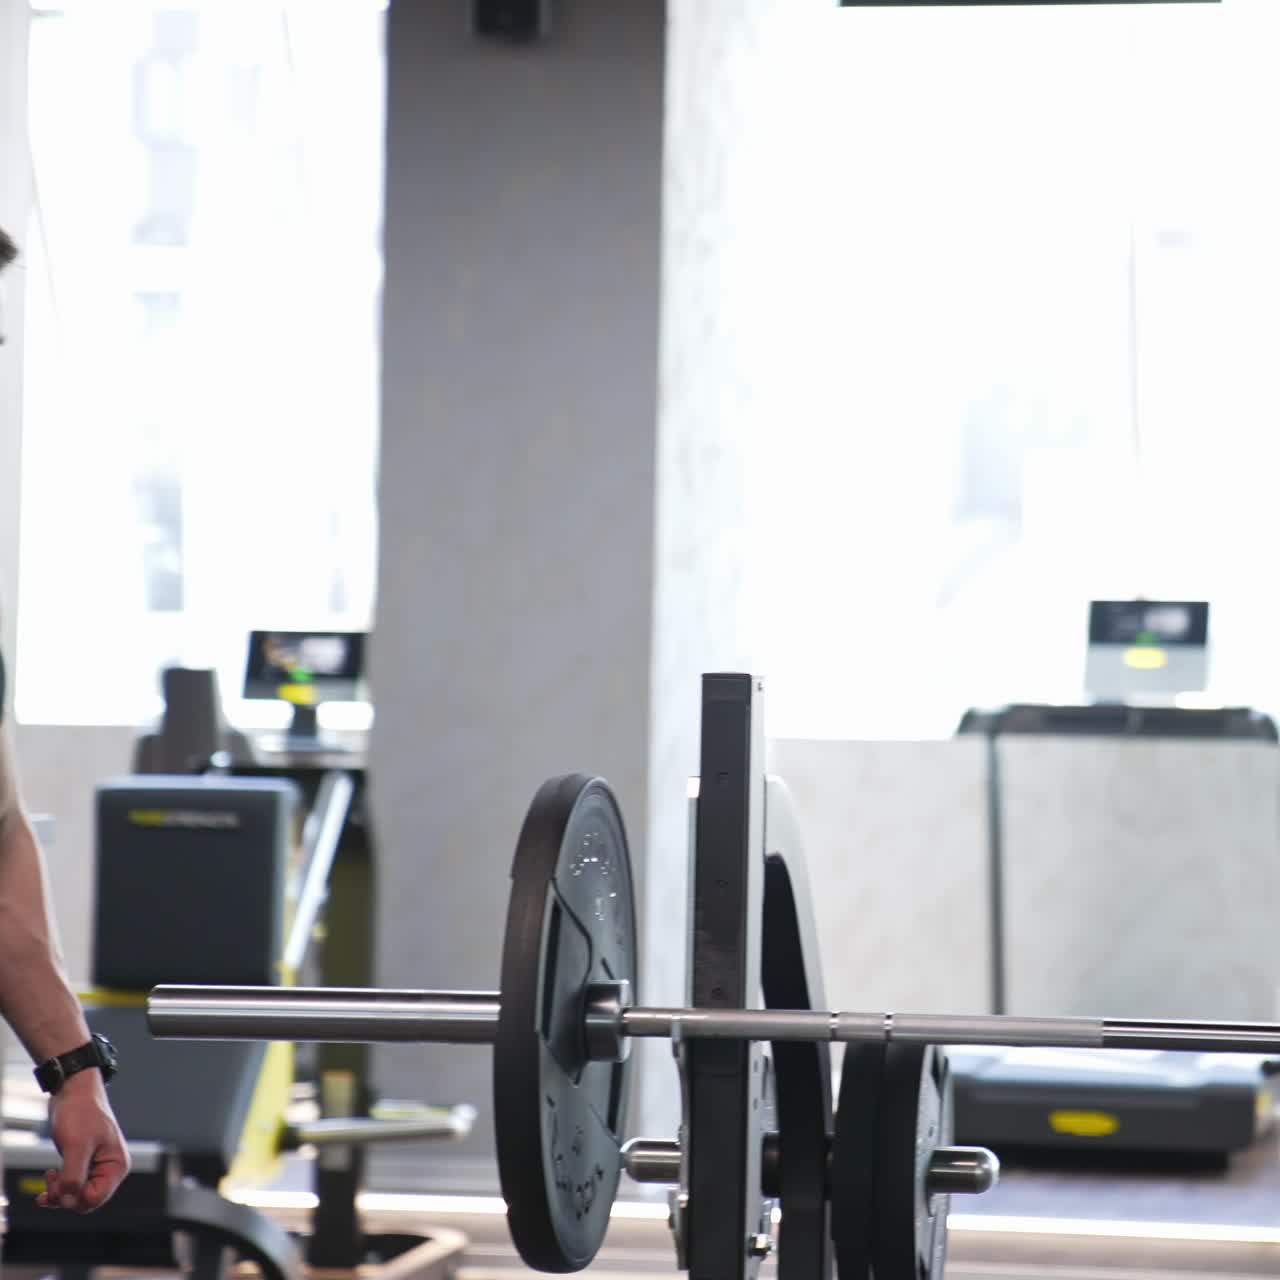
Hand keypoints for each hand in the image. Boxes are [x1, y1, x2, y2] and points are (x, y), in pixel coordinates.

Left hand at [39, 1069, 130, 1211]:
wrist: (72, 1091)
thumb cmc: (81, 1113)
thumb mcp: (76, 1146)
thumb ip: (73, 1176)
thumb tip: (67, 1199)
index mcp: (116, 1166)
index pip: (95, 1198)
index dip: (75, 1197)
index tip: (61, 1183)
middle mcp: (109, 1169)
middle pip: (86, 1200)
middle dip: (65, 1195)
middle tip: (52, 1178)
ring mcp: (97, 1167)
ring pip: (77, 1195)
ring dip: (59, 1192)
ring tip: (49, 1176)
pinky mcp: (84, 1163)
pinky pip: (72, 1186)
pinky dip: (58, 1188)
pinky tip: (49, 1181)